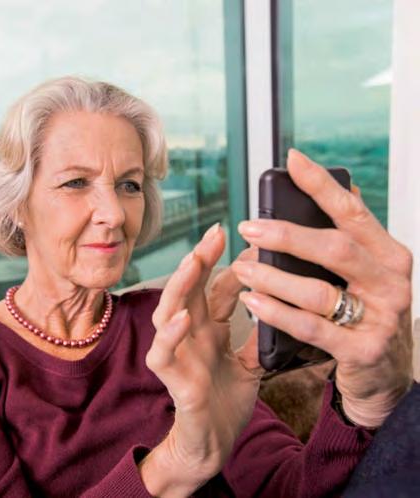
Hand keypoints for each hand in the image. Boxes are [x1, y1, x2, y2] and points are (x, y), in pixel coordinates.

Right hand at [139, 224, 260, 496]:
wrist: (214, 443)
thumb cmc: (226, 401)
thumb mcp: (250, 363)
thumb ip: (256, 335)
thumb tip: (275, 305)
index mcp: (209, 329)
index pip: (216, 290)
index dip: (230, 266)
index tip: (250, 243)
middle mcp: (191, 336)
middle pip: (189, 289)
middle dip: (200, 259)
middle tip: (216, 233)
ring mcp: (179, 355)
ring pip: (167, 311)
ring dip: (180, 286)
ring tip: (195, 261)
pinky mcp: (173, 380)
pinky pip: (164, 353)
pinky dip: (170, 334)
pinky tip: (183, 317)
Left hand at [233, 149, 412, 428]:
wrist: (385, 373)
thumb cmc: (368, 314)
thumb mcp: (367, 274)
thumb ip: (353, 238)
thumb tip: (340, 188)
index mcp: (389, 255)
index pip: (353, 212)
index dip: (321, 186)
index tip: (292, 161)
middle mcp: (390, 282)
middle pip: (334, 248)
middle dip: (286, 235)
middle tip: (248, 227)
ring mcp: (380, 317)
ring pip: (317, 290)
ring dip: (273, 277)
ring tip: (242, 268)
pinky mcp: (362, 350)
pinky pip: (310, 327)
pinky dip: (277, 313)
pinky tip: (253, 303)